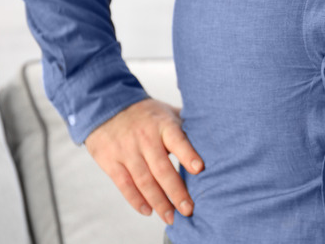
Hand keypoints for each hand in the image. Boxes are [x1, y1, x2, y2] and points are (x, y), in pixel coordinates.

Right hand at [84, 98, 203, 224]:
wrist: (106, 107)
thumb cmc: (148, 114)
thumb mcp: (168, 113)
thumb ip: (187, 126)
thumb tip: (218, 136)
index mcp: (163, 124)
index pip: (177, 140)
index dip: (188, 154)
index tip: (199, 169)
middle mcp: (145, 138)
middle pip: (161, 168)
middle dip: (176, 191)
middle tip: (188, 209)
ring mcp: (127, 150)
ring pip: (144, 180)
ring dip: (158, 201)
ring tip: (171, 217)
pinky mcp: (110, 161)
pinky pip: (124, 184)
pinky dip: (136, 200)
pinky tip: (148, 211)